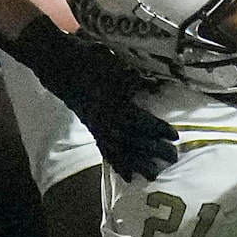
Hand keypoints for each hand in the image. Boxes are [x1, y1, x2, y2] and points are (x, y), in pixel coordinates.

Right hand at [11, 17, 177, 179]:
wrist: (61, 65)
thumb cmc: (90, 61)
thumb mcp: (116, 66)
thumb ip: (136, 81)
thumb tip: (157, 87)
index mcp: (115, 104)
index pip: (143, 121)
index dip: (159, 129)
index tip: (175, 136)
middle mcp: (108, 120)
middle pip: (135, 140)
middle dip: (154, 150)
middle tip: (173, 158)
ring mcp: (99, 127)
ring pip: (122, 150)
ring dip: (138, 163)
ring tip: (153, 175)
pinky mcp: (92, 129)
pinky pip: (106, 151)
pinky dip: (118, 164)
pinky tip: (128, 175)